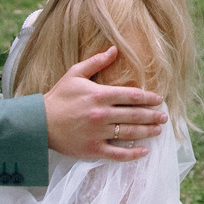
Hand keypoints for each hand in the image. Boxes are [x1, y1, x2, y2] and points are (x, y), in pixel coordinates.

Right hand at [42, 48, 168, 161]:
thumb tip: (115, 49)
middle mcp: (102, 114)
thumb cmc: (58, 97)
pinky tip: (143, 151)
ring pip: (130, 133)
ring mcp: (98, 133)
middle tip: (165, 117)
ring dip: (147, 132)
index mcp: (99, 95)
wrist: (39, 123)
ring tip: (158, 130)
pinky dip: (132, 154)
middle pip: (135, 115)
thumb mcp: (75, 74)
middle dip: (153, 116)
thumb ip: (96, 62)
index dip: (149, 98)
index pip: (132, 96)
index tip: (159, 100)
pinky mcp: (93, 149)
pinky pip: (117, 154)